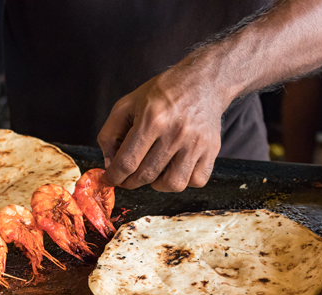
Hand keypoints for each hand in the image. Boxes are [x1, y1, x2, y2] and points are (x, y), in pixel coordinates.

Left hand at [97, 62, 226, 192]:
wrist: (202, 82)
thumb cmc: (161, 94)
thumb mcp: (127, 105)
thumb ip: (110, 134)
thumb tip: (110, 165)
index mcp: (152, 119)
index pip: (127, 162)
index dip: (114, 177)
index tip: (109, 179)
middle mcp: (176, 132)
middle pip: (146, 175)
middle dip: (130, 182)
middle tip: (126, 177)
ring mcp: (197, 143)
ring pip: (173, 184)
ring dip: (157, 184)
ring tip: (152, 171)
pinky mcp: (212, 150)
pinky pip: (195, 181)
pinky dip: (183, 180)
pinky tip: (174, 167)